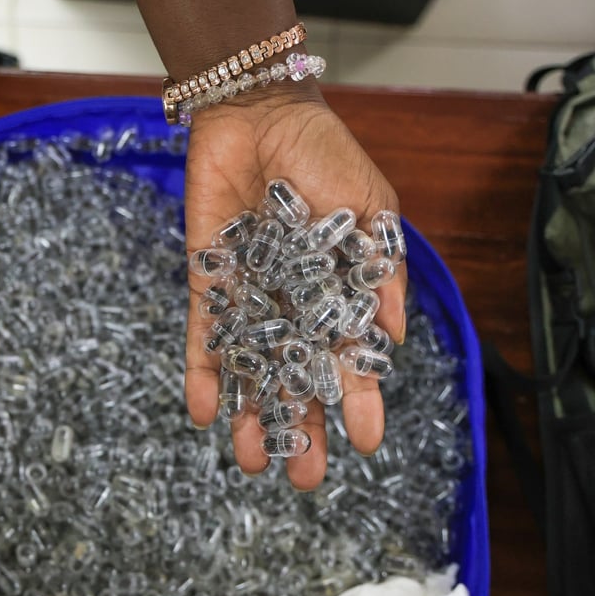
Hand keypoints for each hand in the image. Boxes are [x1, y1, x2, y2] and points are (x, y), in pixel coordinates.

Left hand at [183, 87, 405, 489]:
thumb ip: (377, 272)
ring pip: (249, 370)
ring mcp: (250, 298)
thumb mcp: (369, 210)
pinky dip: (204, 374)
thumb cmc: (323, 157)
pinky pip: (203, 338)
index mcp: (337, 294)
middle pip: (295, 379)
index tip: (366, 442)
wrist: (256, 117)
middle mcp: (293, 305)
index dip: (357, 400)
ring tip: (251, 463)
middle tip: (303, 478)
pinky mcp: (209, 284)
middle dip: (300, 427)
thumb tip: (392, 339)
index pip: (348, 359)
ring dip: (250, 416)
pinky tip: (206, 414)